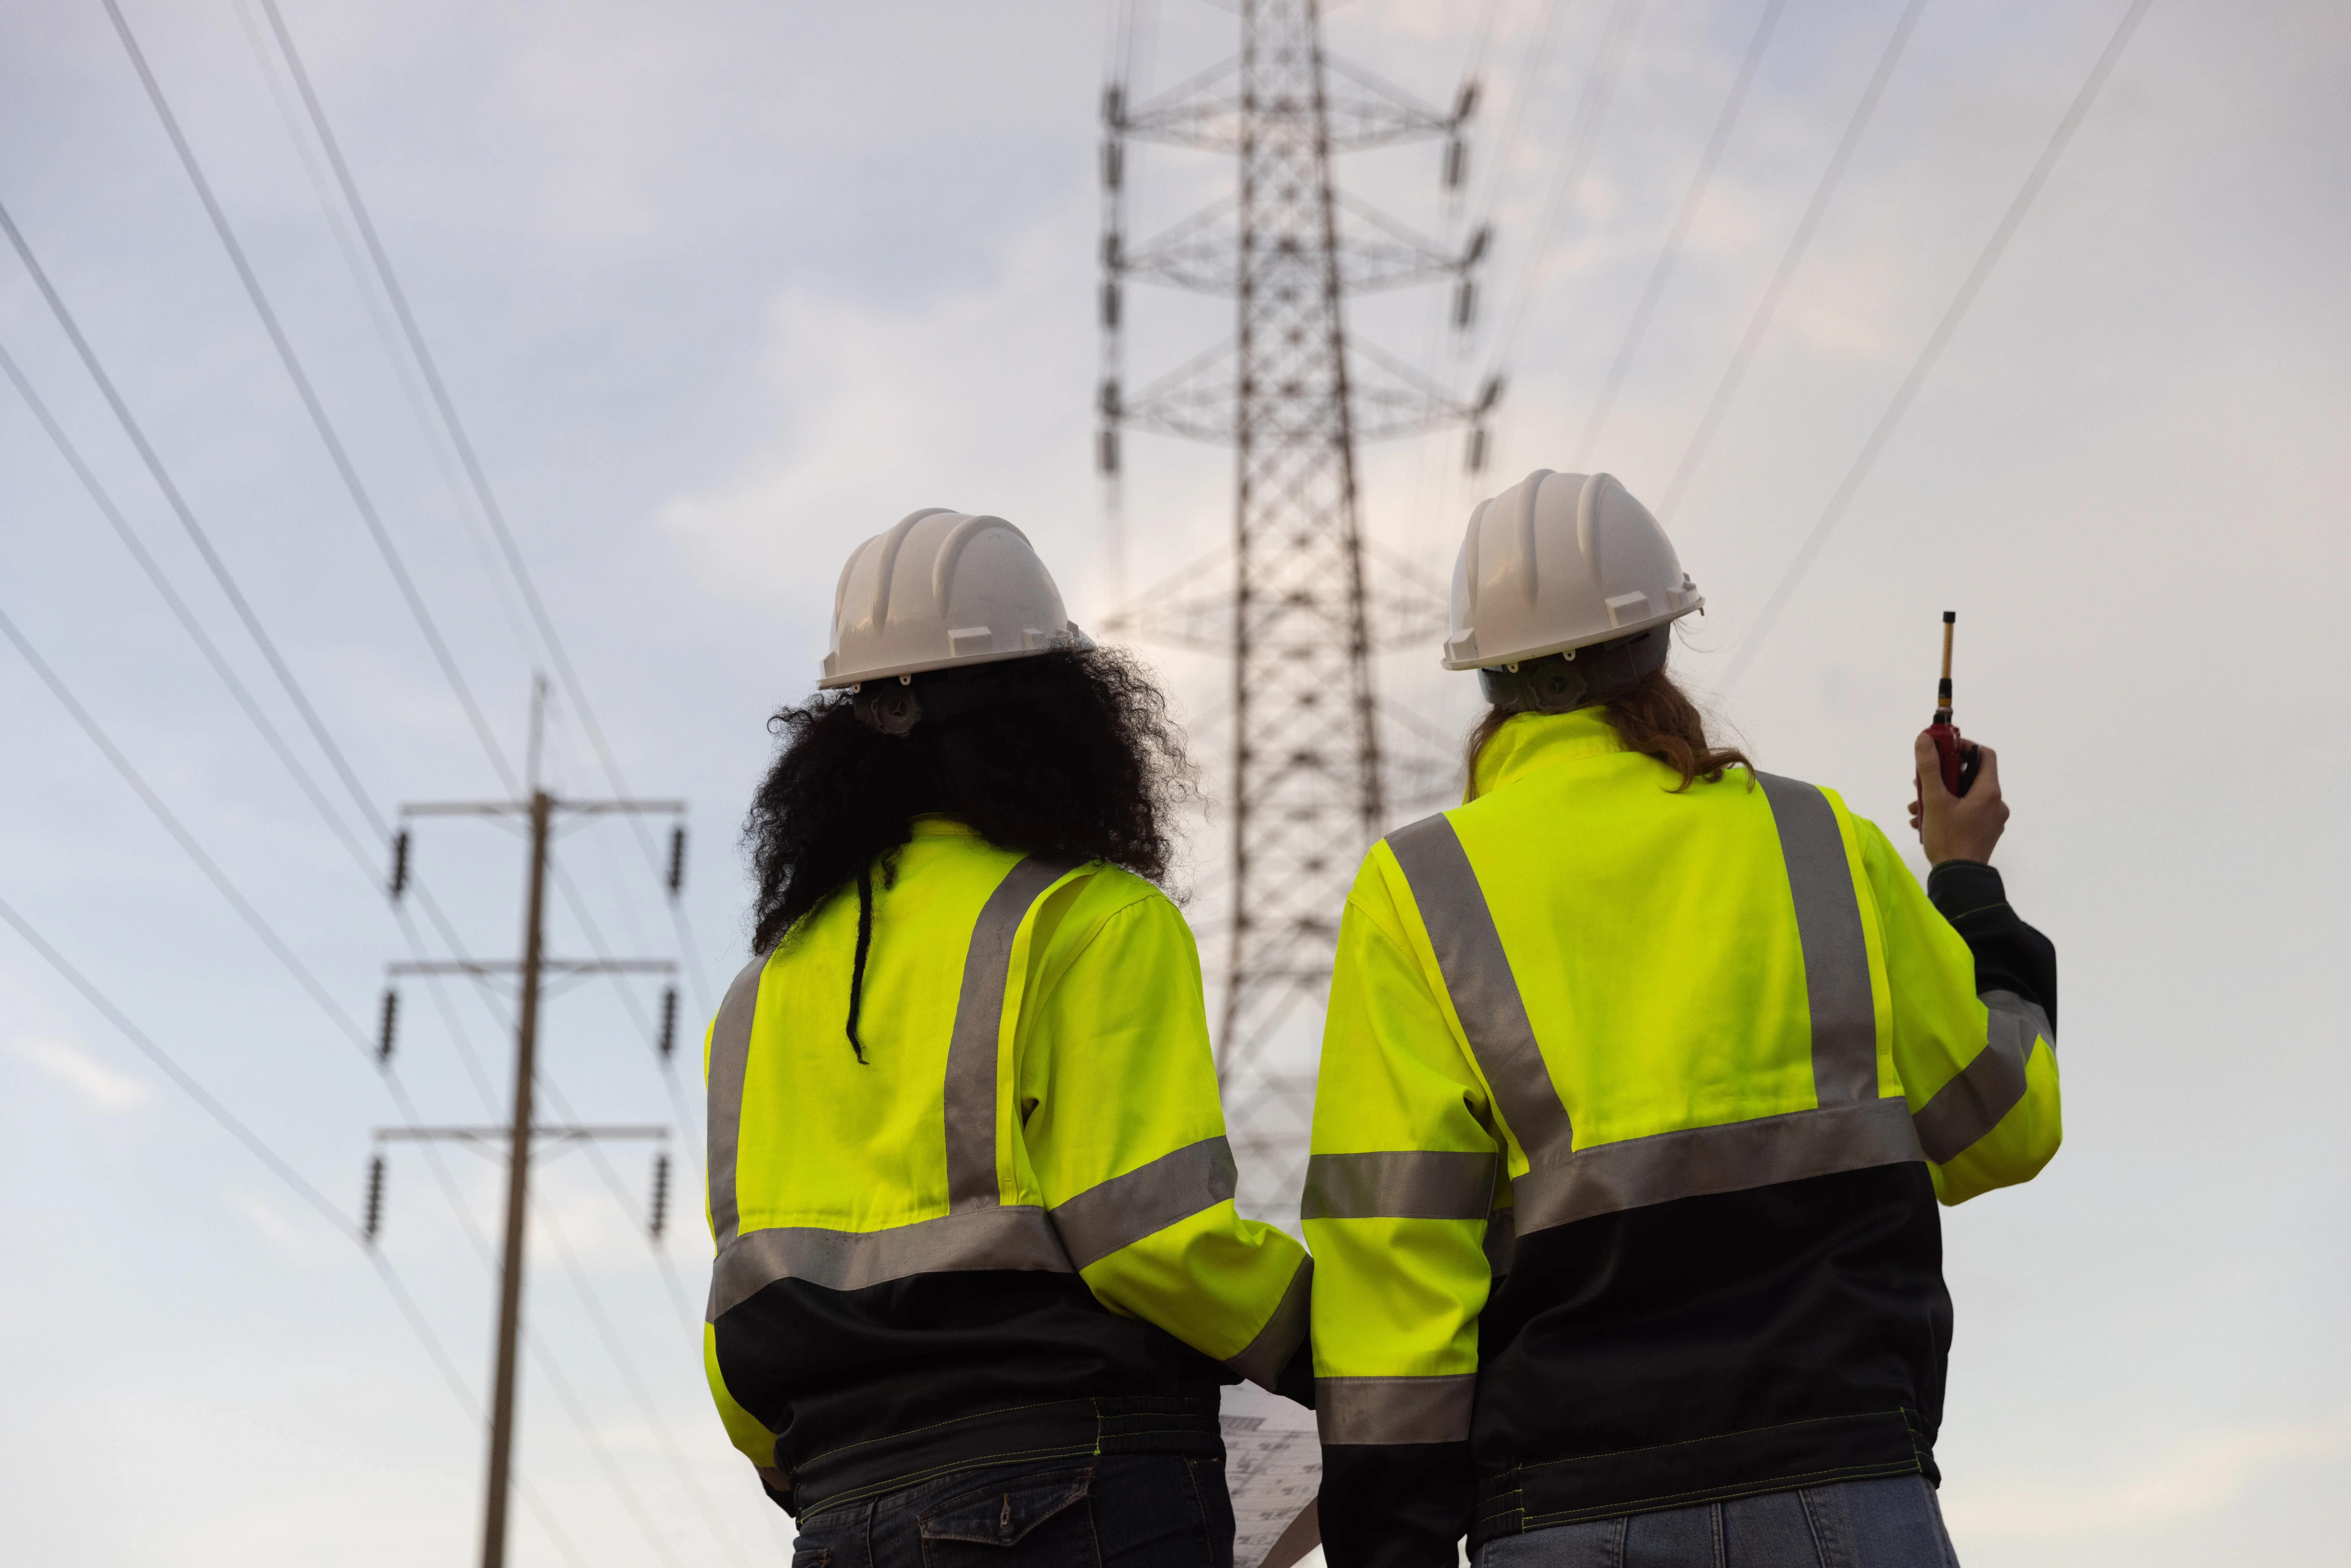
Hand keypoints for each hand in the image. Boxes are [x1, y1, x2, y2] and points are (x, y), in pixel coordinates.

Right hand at [1910, 731, 2007, 865]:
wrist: (1960, 879)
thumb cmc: (1949, 838)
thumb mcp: (1934, 800)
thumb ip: (1929, 768)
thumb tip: (1925, 739)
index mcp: (1989, 791)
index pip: (1984, 755)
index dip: (1964, 747)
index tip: (1942, 750)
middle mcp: (1996, 803)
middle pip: (1970, 777)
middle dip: (1942, 777)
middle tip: (1920, 782)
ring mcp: (1992, 820)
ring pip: (1966, 797)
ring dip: (1940, 797)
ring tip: (1916, 808)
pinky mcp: (1985, 833)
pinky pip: (1967, 813)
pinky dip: (1948, 811)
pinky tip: (1925, 822)